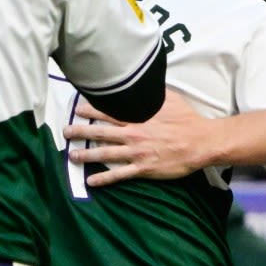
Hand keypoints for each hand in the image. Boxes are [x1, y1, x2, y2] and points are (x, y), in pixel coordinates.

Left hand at [64, 88, 211, 185]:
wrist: (200, 142)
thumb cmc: (187, 120)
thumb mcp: (170, 98)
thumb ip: (153, 93)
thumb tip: (144, 84)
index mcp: (138, 117)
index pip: (109, 112)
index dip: (91, 110)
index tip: (77, 109)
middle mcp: (132, 134)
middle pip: (101, 132)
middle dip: (81, 131)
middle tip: (65, 132)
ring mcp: (136, 152)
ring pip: (104, 153)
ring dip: (86, 154)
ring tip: (72, 155)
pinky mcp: (142, 168)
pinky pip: (118, 174)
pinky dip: (103, 178)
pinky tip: (90, 181)